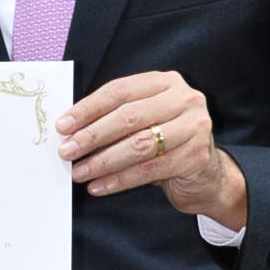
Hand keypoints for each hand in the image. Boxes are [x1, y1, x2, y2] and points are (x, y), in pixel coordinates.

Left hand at [57, 69, 248, 228]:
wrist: (206, 175)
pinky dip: (118, 180)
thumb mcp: (145, 121)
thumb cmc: (166, 144)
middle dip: (92, 135)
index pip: (119, 91)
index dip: (88, 108)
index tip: (63, 126)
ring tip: (78, 173)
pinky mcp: (196, 156)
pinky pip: (148, 170)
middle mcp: (184, 99)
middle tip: (66, 151)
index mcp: (166, 82)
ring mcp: (194, 127)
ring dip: (102, 161)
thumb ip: (116, 118)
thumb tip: (70, 131)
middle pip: (128, 116)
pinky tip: (98, 187)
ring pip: (137, 145)